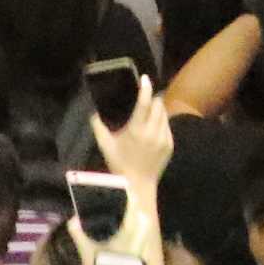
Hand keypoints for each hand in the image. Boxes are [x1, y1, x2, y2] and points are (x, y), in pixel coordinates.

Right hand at [102, 75, 171, 189]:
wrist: (137, 184)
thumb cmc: (119, 165)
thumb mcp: (105, 145)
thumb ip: (98, 127)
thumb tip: (93, 112)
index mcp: (136, 130)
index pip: (144, 103)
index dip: (145, 88)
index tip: (145, 79)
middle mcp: (152, 132)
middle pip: (158, 105)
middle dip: (153, 99)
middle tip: (146, 97)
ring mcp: (163, 138)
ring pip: (164, 114)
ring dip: (158, 109)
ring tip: (149, 111)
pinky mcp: (170, 144)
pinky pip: (167, 126)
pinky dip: (161, 122)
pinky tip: (153, 126)